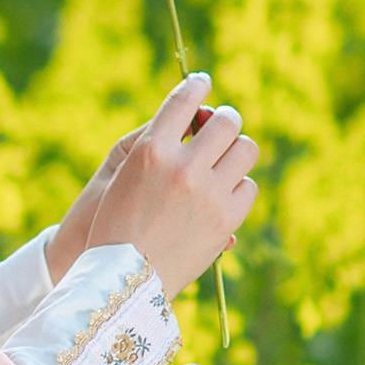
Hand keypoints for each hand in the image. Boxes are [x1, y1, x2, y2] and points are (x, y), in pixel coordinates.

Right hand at [48, 72, 257, 298]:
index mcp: (150, 150)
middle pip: (226, 121)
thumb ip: (159, 145)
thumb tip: (202, 118)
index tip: (203, 82)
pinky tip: (224, 196)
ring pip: (245, 149)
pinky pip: (248, 186)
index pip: (184, 98)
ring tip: (225, 161)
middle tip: (219, 128)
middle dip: (225, 121)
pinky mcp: (225, 219)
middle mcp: (182, 166)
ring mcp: (207, 193)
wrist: (122, 282)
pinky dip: (238, 188)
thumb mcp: (124, 176)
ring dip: (236, 150)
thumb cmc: (115, 226)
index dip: (198, 84)